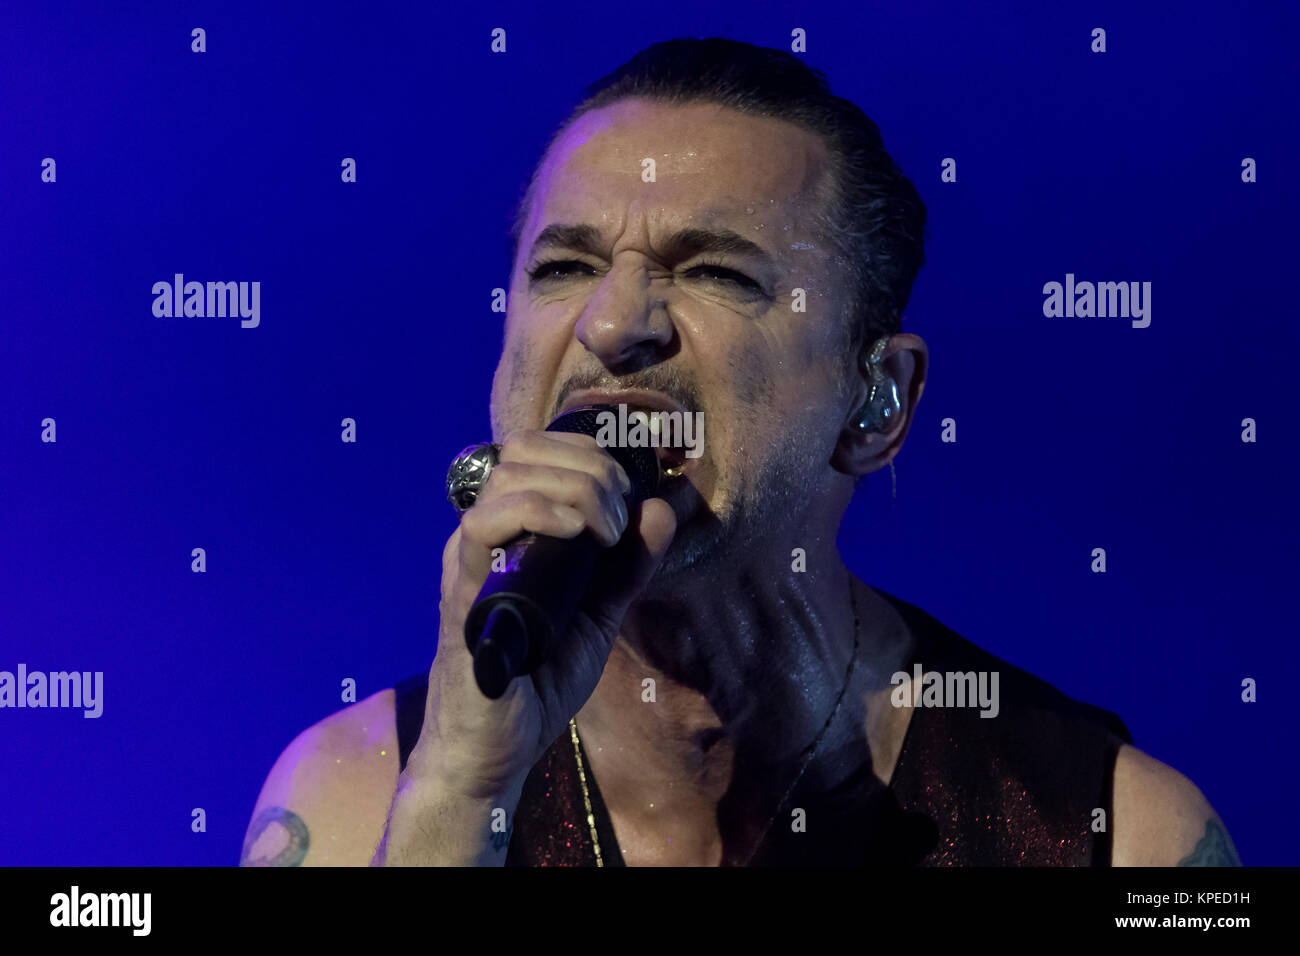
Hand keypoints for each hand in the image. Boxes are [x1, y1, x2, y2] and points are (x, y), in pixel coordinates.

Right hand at [412, 429, 675, 798]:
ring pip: (506, 477)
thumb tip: (660, 507)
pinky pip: (483, 527)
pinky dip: (536, 512)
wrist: (498, 748)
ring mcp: (470, 560)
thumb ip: (629, 564)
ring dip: (572, 488)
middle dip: (589, 468)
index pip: (537, 449)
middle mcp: (486, 534)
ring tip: (603, 532)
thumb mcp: (601, 613)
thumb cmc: (540, 680)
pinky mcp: (463, 593)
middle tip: (619, 518)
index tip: (627, 492)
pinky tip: (576, 533)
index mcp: (513, 531)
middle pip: (523, 450)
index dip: (588, 452)